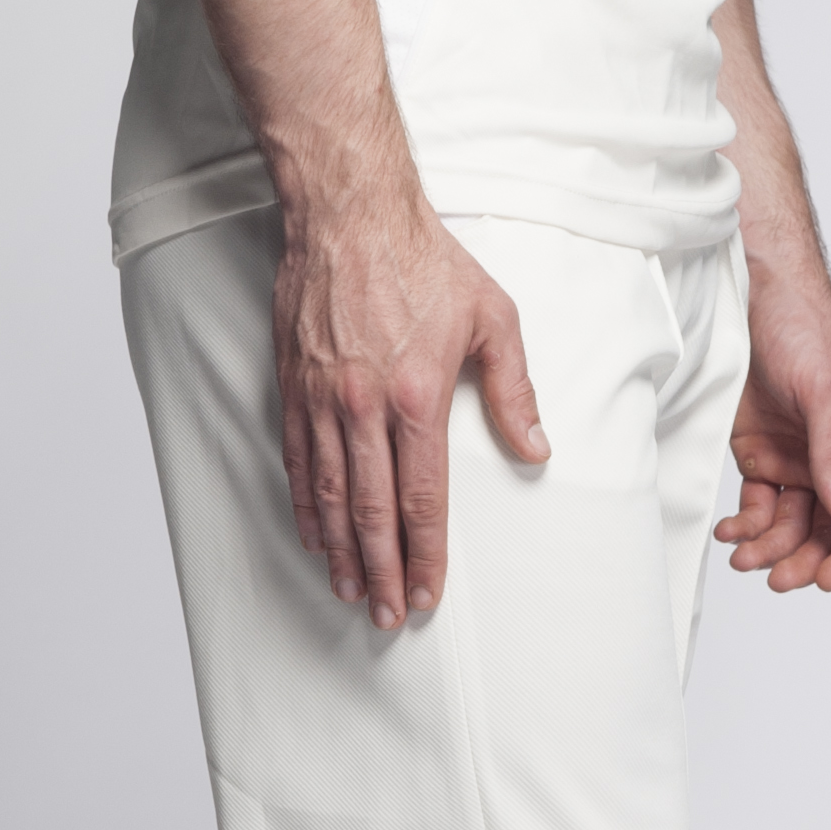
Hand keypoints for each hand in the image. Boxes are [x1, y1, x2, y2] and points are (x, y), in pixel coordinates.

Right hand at [275, 195, 548, 627]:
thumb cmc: (424, 259)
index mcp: (418, 396)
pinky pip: (296, 460)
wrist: (349, 214)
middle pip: (371, 510)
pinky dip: (305, 505)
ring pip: (329, 494)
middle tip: (389, 615)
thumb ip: (515, 390)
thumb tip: (538, 449)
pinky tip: (315, 535)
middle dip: (383, 569)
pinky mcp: (293, 385)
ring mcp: (322, 399)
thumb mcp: (493, 317)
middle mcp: (364, 407)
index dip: (425, 552)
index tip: (430, 591)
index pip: (421, 497)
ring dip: (342, 551)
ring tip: (352, 591)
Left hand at [715, 274, 830, 595]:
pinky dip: (746, 526)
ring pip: (793, 526)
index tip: (827, 580)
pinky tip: (729, 531)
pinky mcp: (762, 455)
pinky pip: (759, 506)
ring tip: (743, 556)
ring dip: (772, 548)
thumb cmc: (804, 325)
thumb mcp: (824, 388)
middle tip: (778, 578)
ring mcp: (799, 459)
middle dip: (807, 559)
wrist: (752, 291)